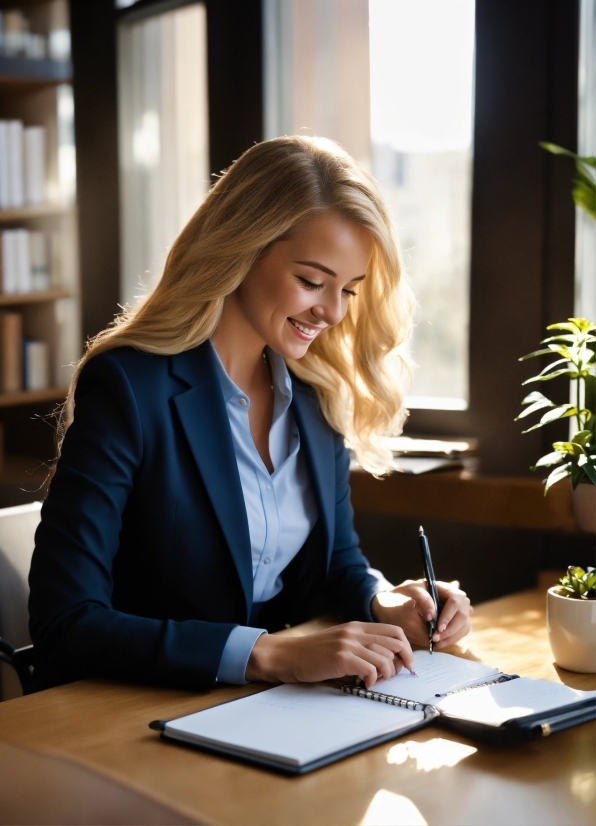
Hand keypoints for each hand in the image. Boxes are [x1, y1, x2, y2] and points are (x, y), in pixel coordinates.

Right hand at [246, 621, 413, 689]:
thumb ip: (361, 646)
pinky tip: (363, 684)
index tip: (407, 663)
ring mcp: (348, 644)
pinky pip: (370, 670)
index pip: (394, 631)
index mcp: (357, 627)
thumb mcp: (340, 642)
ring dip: (386, 674)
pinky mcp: (341, 658)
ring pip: (385, 658)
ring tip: (374, 681)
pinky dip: (372, 680)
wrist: (288, 655)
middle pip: (395, 644)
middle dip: (401, 663)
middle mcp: (355, 632)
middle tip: (392, 676)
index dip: (406, 648)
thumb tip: (389, 661)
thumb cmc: (313, 654)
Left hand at [371, 579, 471, 649]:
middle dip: (450, 629)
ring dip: (451, 636)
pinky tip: (438, 643)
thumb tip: (432, 615)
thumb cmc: (404, 594)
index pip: (455, 601)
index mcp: (445, 588)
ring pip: (464, 626)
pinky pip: (460, 633)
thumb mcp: (410, 591)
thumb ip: (422, 599)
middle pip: (463, 615)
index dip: (448, 615)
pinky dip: (450, 640)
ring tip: (435, 642)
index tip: (438, 628)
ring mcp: (457, 612)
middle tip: (435, 638)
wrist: (397, 603)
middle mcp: (455, 600)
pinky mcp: (455, 623)